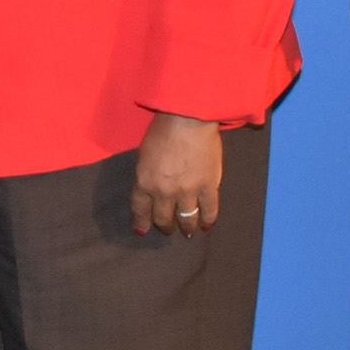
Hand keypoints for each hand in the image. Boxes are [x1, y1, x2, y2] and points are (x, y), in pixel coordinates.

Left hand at [132, 111, 224, 236]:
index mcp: (145, 181)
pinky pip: (209, 210)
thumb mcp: (144, 152)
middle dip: (164, 226)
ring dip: (186, 227)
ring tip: (187, 231)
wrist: (189, 118)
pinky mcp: (209, 186)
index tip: (142, 230)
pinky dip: (208, 220)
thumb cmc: (163, 128)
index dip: (141, 222)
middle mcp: (164, 192)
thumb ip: (146, 172)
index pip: (140, 209)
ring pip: (186, 219)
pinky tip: (206, 225)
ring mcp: (188, 191)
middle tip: (168, 229)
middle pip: (163, 218)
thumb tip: (150, 184)